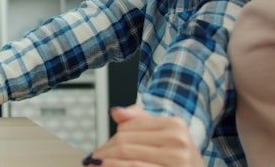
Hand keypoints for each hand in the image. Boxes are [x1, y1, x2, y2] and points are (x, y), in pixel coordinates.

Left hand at [87, 106, 203, 166]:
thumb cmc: (181, 160)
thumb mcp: (167, 136)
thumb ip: (141, 121)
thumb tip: (116, 112)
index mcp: (174, 125)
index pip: (129, 127)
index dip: (110, 139)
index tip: (101, 149)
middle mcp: (178, 141)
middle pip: (125, 142)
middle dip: (105, 152)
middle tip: (93, 159)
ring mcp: (177, 161)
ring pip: (127, 157)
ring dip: (105, 162)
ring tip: (93, 165)